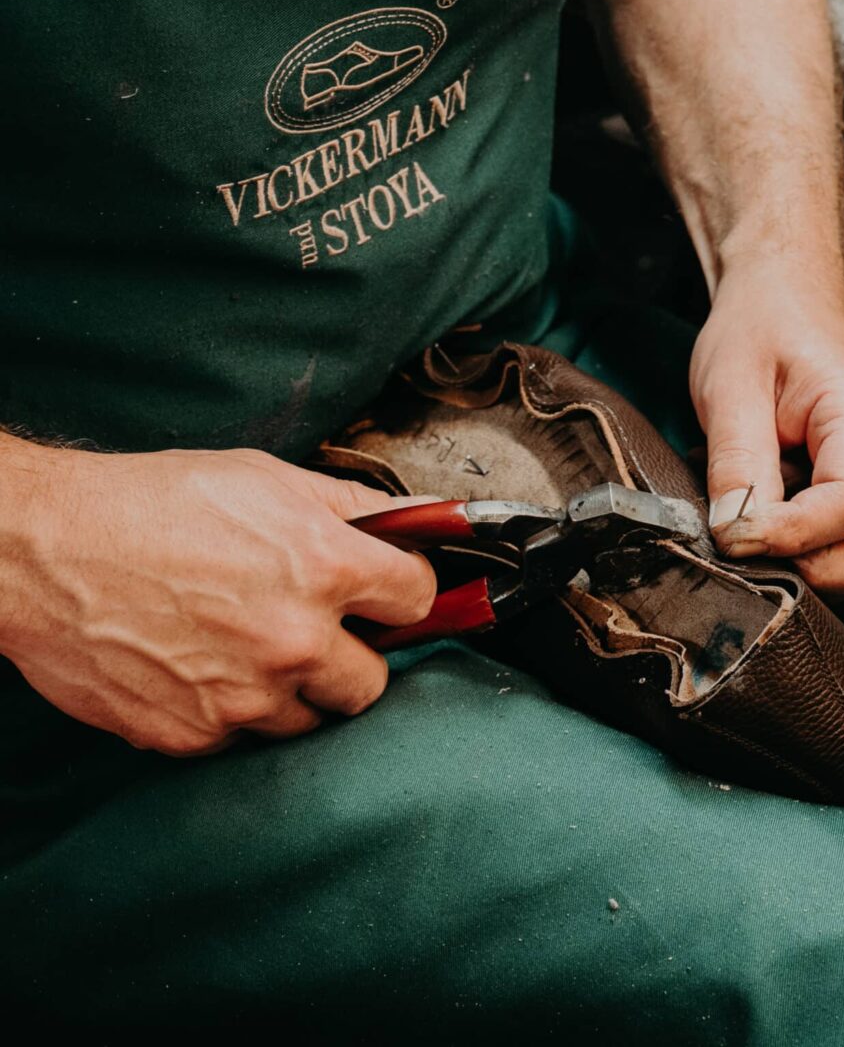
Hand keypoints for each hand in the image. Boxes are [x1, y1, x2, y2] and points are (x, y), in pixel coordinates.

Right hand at [0, 442, 437, 755]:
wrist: (41, 549)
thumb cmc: (148, 503)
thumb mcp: (266, 480)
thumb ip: (356, 507)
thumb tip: (426, 517)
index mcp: (324, 567)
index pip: (417, 599)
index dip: (401, 593)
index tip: (385, 595)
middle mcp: (294, 639)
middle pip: (373, 681)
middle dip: (352, 658)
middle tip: (315, 633)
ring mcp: (245, 696)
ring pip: (308, 719)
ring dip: (292, 693)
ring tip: (247, 650)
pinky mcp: (193, 733)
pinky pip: (241, 738)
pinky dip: (230, 712)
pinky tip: (200, 669)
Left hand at [690, 267, 843, 592]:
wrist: (785, 299)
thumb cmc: (762, 330)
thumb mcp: (730, 385)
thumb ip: (736, 463)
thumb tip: (734, 536)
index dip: (791, 536)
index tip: (732, 531)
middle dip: (826, 574)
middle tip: (759, 550)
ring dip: (814, 564)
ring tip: (756, 522)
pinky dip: (808, 552)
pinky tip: (766, 517)